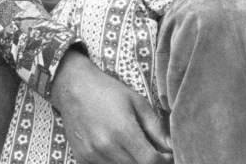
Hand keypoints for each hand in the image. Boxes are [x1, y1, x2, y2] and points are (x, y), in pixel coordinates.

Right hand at [50, 49, 171, 163]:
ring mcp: (91, 156)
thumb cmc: (109, 92)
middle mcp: (106, 147)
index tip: (168, 155)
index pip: (150, 161)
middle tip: (155, 152)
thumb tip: (170, 147)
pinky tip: (118, 150)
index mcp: (123, 130)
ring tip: (136, 148)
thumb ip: (155, 127)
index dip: (163, 161)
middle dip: (150, 162)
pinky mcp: (82, 159)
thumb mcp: (137, 102)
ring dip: (133, 163)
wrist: (74, 88)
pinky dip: (115, 163)